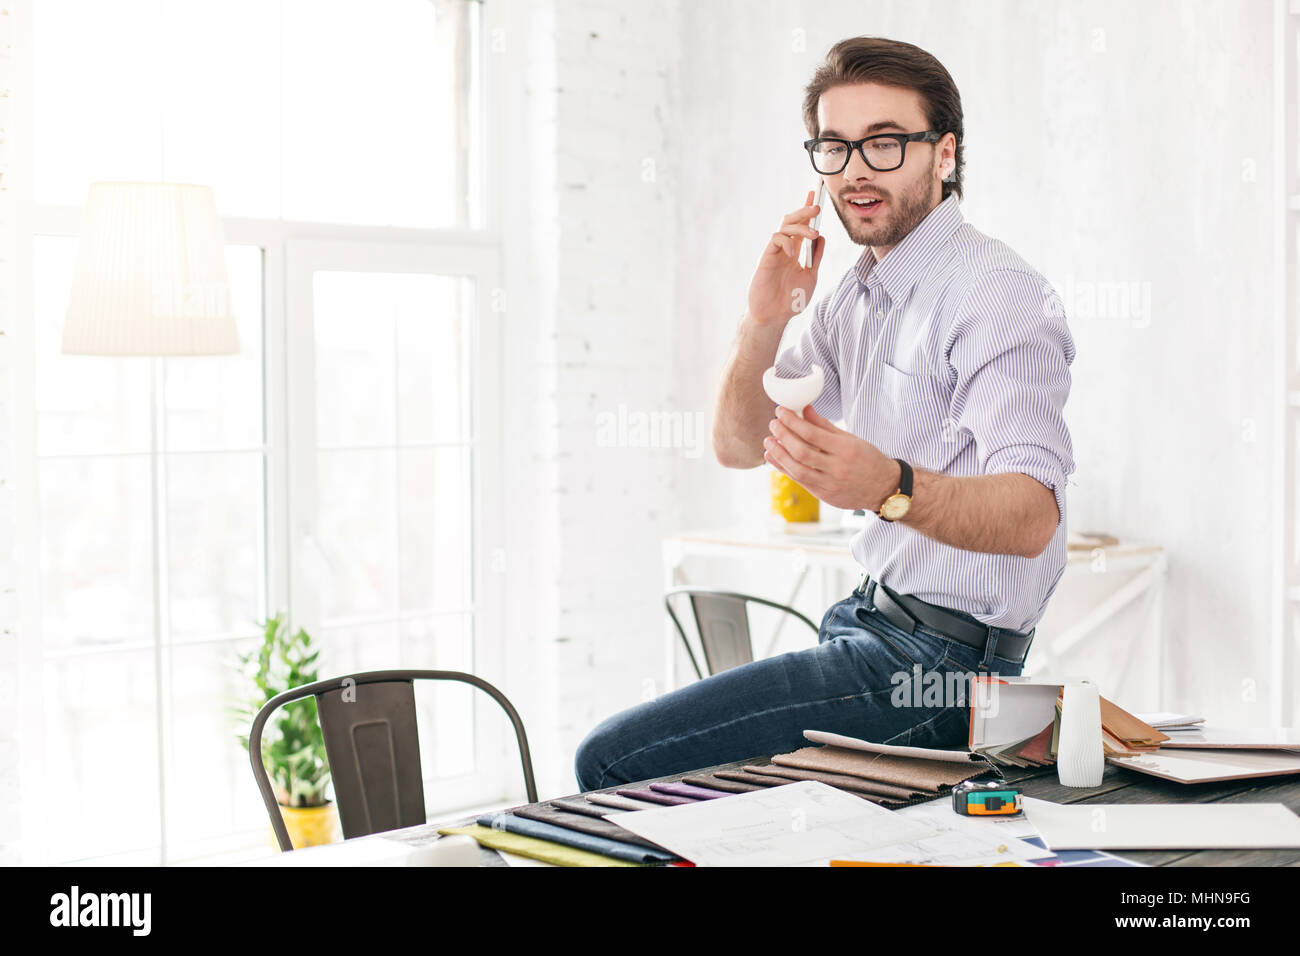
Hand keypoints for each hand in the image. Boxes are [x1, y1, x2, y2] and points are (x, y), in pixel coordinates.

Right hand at [746, 189, 826, 326]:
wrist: (774, 316)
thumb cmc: (790, 300)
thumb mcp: (810, 276)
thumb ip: (815, 257)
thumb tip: (821, 236)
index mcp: (795, 252)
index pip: (801, 226)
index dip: (807, 211)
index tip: (815, 195)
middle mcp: (784, 249)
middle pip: (792, 221)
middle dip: (804, 211)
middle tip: (817, 207)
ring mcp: (774, 252)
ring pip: (784, 227)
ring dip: (800, 226)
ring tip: (813, 233)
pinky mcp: (766, 258)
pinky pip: (775, 240)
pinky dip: (787, 242)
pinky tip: (793, 254)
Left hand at [762, 405, 897, 511]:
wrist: (883, 488)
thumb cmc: (867, 459)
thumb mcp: (850, 439)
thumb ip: (825, 425)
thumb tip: (804, 408)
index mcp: (846, 449)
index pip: (812, 433)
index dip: (792, 421)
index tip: (781, 411)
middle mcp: (838, 468)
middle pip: (802, 451)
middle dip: (783, 435)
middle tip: (773, 424)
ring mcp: (830, 484)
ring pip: (797, 469)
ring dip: (779, 454)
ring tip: (768, 441)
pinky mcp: (824, 495)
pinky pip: (799, 480)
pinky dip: (784, 468)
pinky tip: (774, 457)